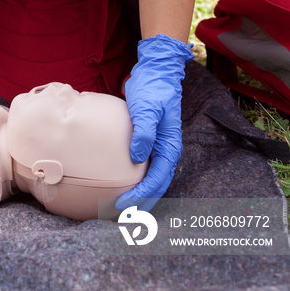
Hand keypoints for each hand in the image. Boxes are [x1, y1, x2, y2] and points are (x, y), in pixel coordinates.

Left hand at [116, 34, 192, 211]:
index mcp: (169, 146)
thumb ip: (144, 132)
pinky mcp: (146, 143)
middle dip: (141, 203)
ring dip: (139, 195)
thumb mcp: (147, 109)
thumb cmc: (152, 90)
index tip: (123, 205)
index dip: (141, 195)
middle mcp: (165, 150)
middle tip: (121, 216)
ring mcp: (157, 147)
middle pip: (156, 185)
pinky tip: (120, 187)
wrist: (154, 73)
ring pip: (150, 179)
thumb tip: (137, 157)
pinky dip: (134, 181)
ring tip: (121, 209)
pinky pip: (142, 168)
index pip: (157, 178)